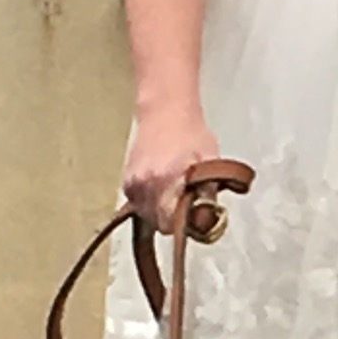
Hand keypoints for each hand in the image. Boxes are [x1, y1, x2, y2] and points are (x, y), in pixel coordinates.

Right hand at [120, 108, 219, 233]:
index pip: (171, 224)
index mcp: (168, 179)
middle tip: (185, 203)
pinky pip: (138, 206)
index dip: (184, 225)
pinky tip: (160, 189)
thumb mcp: (211, 162)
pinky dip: (149, 203)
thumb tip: (207, 220)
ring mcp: (134, 184)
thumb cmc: (191, 135)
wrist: (165, 113)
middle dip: (173, 220)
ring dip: (160, 212)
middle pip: (159, 224)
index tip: (193, 218)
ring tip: (172, 194)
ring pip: (147, 217)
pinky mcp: (127, 183)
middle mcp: (147, 183)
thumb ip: (208, 193)